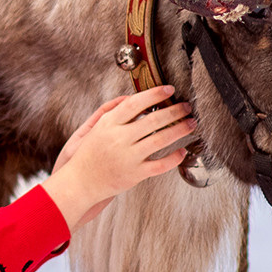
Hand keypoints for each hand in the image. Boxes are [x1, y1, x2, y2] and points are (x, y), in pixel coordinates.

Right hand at [40, 86, 197, 231]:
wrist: (80, 182)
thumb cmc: (89, 154)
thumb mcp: (96, 128)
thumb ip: (114, 112)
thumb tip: (134, 98)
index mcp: (108, 124)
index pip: (135, 103)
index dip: (154, 94)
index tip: (169, 89)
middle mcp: (118, 139)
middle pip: (152, 120)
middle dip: (174, 111)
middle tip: (187, 106)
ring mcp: (127, 157)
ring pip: (160, 140)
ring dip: (179, 130)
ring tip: (190, 124)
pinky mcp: (134, 174)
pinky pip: (160, 165)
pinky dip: (174, 158)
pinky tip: (182, 151)